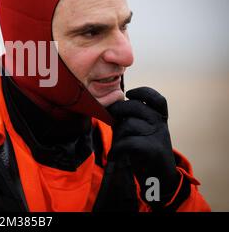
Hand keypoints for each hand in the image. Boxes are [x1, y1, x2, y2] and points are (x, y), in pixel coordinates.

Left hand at [107, 87, 180, 206]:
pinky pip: (127, 142)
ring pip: (128, 124)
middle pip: (134, 106)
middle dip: (118, 111)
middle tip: (113, 123)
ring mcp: (158, 135)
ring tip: (118, 146)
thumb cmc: (144, 153)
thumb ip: (129, 118)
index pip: (157, 99)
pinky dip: (117, 149)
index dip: (143, 92)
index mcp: (159, 118)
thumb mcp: (141, 132)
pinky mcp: (153, 148)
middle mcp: (161, 124)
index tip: (130, 94)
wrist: (160, 179)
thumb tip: (110, 107)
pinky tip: (114, 155)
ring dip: (118, 135)